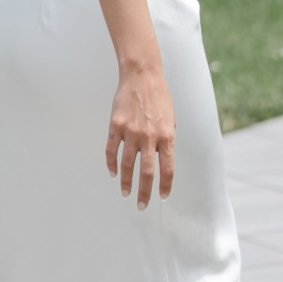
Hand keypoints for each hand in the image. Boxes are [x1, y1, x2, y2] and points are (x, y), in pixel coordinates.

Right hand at [107, 58, 173, 206]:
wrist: (142, 76)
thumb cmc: (159, 96)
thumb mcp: (171, 119)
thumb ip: (167, 139)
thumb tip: (162, 158)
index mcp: (167, 136)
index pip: (167, 168)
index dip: (165, 185)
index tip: (163, 197)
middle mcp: (149, 137)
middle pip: (146, 172)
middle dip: (144, 192)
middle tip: (142, 206)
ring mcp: (131, 132)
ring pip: (127, 165)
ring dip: (126, 182)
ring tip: (126, 193)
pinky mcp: (116, 126)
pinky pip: (111, 150)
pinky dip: (111, 163)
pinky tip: (112, 173)